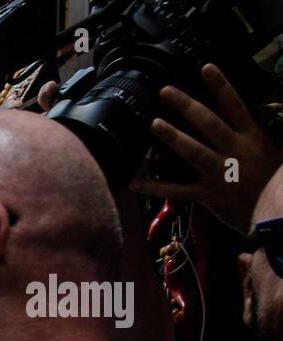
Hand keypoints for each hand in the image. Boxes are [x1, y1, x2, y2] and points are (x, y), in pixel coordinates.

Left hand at [131, 64, 281, 234]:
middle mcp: (234, 151)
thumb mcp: (282, 148)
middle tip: (165, 91)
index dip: (220, 85)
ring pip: (193, 151)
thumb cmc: (277, 180)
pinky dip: (154, 187)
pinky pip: (176, 190)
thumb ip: (276, 124)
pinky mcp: (207, 194)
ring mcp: (219, 173)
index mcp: (251, 137)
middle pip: (207, 123)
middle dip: (186, 105)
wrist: (276, 212)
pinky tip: (134, 181)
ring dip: (172, 137)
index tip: (205, 68)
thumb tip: (273, 104)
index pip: (234, 105)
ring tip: (154, 123)